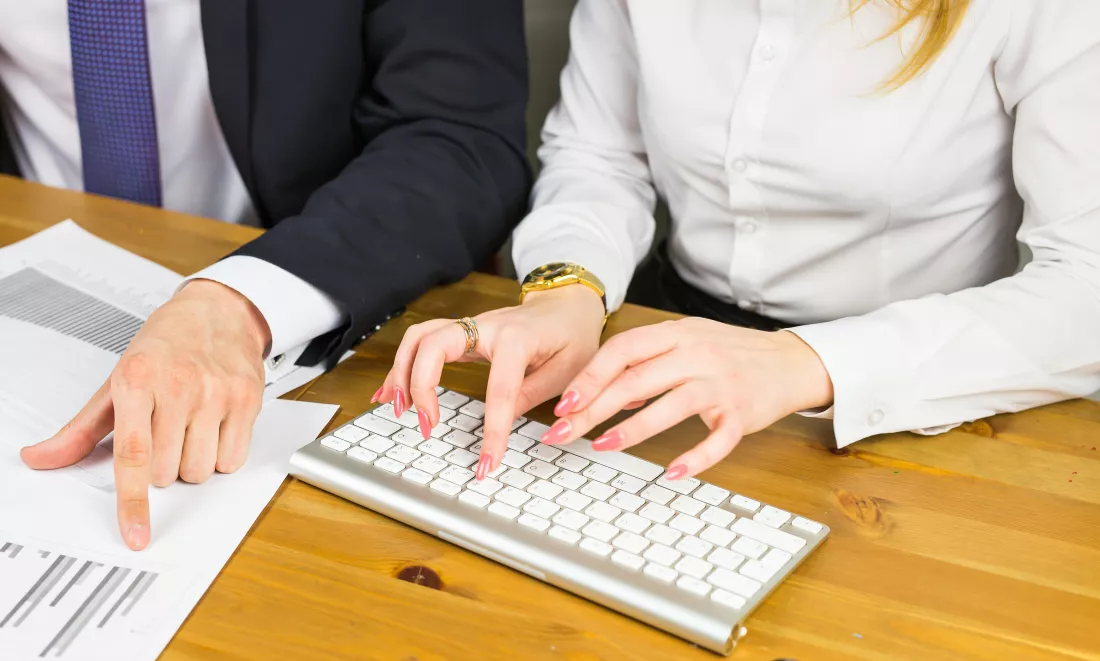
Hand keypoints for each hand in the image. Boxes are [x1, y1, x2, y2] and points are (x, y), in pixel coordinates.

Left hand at [20, 280, 269, 549]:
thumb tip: (42, 459)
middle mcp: (179, 385)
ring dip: (193, 462)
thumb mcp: (117, 380)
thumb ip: (81, 428)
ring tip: (192, 427)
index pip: (132, 455)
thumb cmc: (166, 346)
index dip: (133, 501)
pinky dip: (221, 455)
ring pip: (201, 470)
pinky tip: (215, 426)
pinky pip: (232, 459)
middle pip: (167, 471)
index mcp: (137, 380)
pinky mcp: (247, 399)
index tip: (134, 534)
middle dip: (163, 466)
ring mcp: (216, 392)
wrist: (218, 312)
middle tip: (165, 433)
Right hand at [379, 285, 605, 478]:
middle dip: (421, 385)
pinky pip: (421, 343)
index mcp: (518, 339)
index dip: (492, 431)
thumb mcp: (570, 370)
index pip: (498, 389)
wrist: (568, 303)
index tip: (487, 463)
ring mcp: (470, 326)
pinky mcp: (462, 333)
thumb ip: (535, 396)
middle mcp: (486, 326)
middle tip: (426, 424)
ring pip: (419, 338)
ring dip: (402, 372)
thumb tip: (506, 426)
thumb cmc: (572, 335)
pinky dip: (402, 366)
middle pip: (434, 344)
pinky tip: (390, 393)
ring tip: (399, 410)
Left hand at [540, 317, 832, 478]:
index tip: (564, 403)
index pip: (623, 350)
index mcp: (678, 335)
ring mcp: (721, 383)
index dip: (590, 376)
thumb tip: (606, 392)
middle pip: (636, 380)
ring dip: (632, 429)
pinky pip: (717, 440)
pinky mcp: (743, 413)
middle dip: (593, 408)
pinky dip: (695, 458)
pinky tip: (672, 473)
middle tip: (564, 433)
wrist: (792, 361)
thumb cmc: (731, 354)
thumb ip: (648, 363)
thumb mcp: (688, 344)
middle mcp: (697, 354)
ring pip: (669, 406)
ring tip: (602, 446)